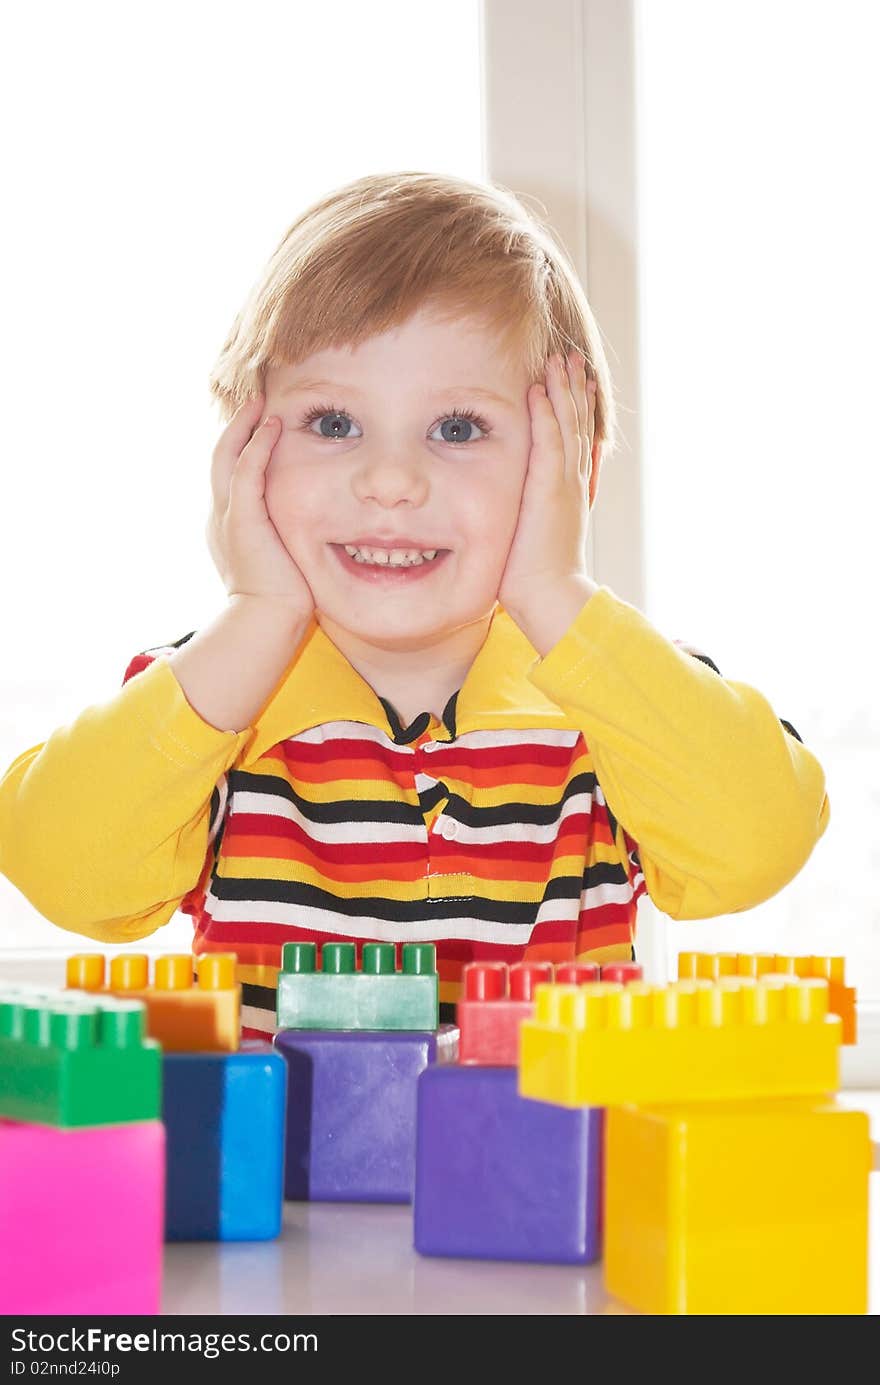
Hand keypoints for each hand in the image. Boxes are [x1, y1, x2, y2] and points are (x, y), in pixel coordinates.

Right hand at [207, 392, 315, 613]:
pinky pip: (245, 471)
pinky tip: (271, 425)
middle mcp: (220, 516)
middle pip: (220, 458)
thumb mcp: (281, 563)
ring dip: (244, 426)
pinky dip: (256, 445)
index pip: (230, 477)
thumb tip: (308, 536)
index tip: (258, 428)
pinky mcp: (241, 519)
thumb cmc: (280, 603)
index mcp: (227, 527)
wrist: (266, 621)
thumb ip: (286, 542)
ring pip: (227, 457)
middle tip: (254, 401)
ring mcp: (226, 516)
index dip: (241, 449)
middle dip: (236, 428)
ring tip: (259, 402)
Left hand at [498, 349, 596, 618]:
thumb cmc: (534, 577)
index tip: (574, 382)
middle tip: (574, 358)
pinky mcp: (549, 491)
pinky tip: (540, 391)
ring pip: (567, 426)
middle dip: (574, 389)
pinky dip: (546, 416)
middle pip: (576, 424)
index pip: (572, 440)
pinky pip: (548, 444)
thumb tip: (517, 510)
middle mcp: (570, 482)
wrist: (548, 596)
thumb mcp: (534, 536)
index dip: (574, 409)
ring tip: (563, 359)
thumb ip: (529, 514)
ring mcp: (563, 484)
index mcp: (568, 491)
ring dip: (564, 390)